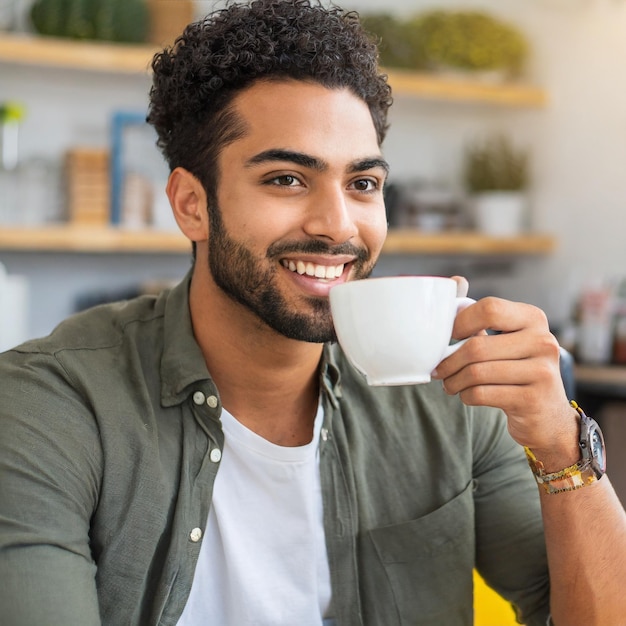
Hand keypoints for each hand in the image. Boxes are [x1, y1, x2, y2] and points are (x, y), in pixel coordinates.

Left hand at [433, 285, 578, 464]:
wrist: (548, 416)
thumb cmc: (517, 370)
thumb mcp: (507, 339)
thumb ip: (483, 314)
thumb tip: (455, 281)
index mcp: (533, 318)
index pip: (489, 308)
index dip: (459, 322)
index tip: (447, 337)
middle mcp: (543, 341)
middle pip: (477, 346)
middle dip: (449, 361)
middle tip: (439, 369)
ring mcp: (542, 372)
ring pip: (476, 372)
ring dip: (453, 381)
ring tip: (449, 384)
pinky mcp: (533, 399)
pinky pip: (481, 394)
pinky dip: (466, 396)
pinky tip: (466, 395)